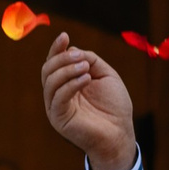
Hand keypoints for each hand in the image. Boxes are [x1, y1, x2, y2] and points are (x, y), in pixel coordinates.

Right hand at [39, 34, 136, 169]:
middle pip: (47, 70)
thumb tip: (73, 49)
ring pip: (50, 82)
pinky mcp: (59, 118)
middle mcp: (58, 94)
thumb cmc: (114, 107)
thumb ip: (91, 60)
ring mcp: (56, 107)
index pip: (54, 63)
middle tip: (81, 57)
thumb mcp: (105, 75)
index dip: (56, 49)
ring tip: (86, 67)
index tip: (64, 36)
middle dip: (62, 58)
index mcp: (67, 83)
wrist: (120, 133)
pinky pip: (58, 97)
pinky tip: (86, 78)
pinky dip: (71, 84)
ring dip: (67, 70)